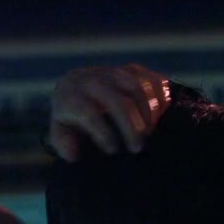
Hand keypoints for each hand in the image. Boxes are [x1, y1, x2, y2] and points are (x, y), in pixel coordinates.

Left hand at [49, 64, 170, 160]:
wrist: (75, 86)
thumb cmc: (70, 117)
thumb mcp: (60, 131)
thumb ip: (63, 143)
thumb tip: (74, 153)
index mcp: (71, 96)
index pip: (88, 113)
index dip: (102, 132)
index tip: (112, 150)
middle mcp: (92, 80)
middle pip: (116, 101)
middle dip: (129, 126)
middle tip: (137, 148)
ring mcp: (113, 72)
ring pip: (135, 87)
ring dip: (146, 113)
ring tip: (149, 133)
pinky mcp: (130, 69)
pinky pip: (150, 79)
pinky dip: (159, 97)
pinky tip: (162, 115)